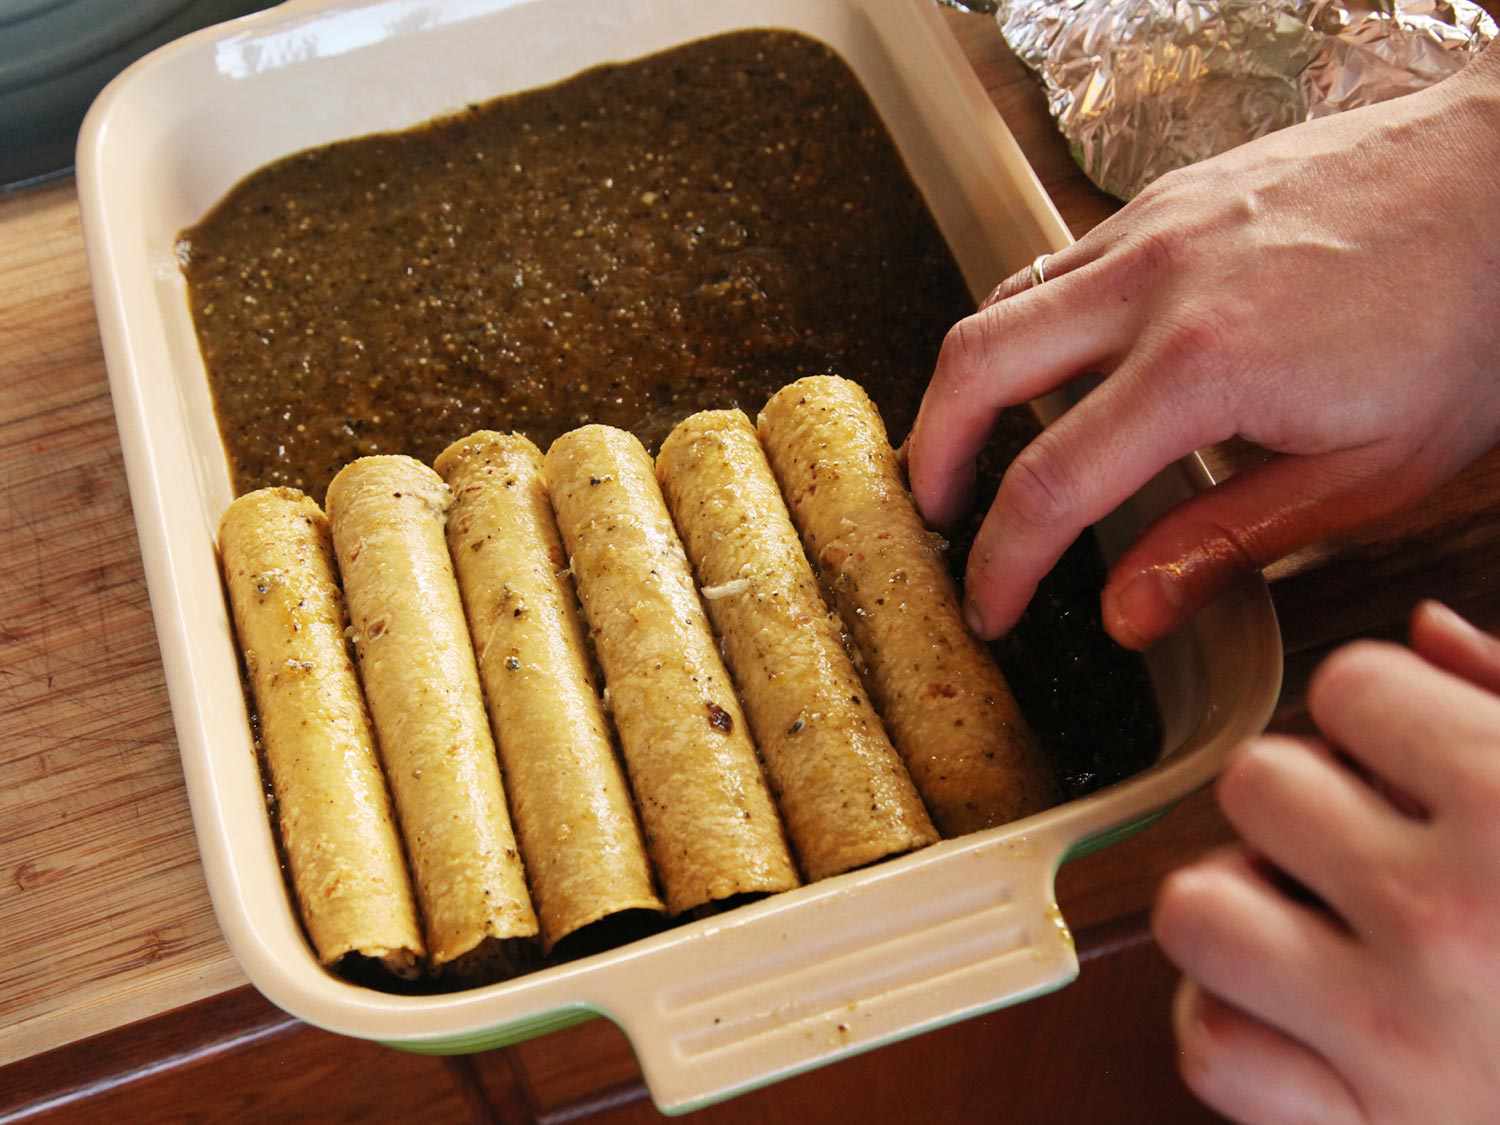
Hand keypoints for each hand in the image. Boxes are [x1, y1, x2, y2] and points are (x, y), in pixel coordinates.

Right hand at [907, 45, 1499, 647]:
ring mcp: (1150, 229)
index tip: (990, 608)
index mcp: (1205, 368)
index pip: (1052, 483)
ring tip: (977, 449)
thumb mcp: (1365, 471)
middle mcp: (1154, 285)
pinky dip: (1024, 325)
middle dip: (935, 456)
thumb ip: (1226, 541)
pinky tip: (1053, 369)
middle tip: (938, 517)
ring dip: (968, 387)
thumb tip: (1124, 612)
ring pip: (1000, 303)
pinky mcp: (1162, 200)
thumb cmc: (1466, 326)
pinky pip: (1053, 263)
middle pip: (977, 367)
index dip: (1003, 561)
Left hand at [1153, 602, 1499, 1123]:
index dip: (1380, 712)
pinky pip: (1213, 1047)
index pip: (1349, 685)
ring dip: (1239, 907)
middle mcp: (1448, 917)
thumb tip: (1421, 630)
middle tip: (1365, 843)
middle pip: (1255, 782)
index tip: (1419, 757)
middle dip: (1303, 801)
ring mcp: (1399, 1034)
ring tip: (1313, 925)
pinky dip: (1235, 1025)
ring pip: (1197, 910)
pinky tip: (1297, 1015)